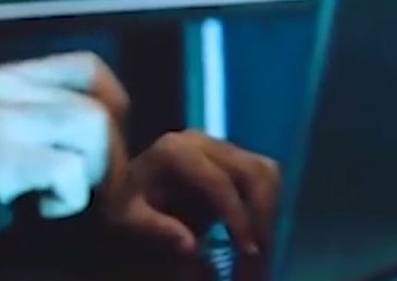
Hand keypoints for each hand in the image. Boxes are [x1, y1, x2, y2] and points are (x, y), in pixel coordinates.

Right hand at [0, 52, 128, 218]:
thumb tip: (108, 128)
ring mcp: (4, 120)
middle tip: (98, 186)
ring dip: (95, 175)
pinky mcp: (2, 157)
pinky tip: (46, 207)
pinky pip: (67, 171)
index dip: (115, 103)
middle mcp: (8, 88)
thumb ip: (41, 112)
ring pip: (92, 131)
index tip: (110, 138)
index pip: (88, 66)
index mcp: (10, 76)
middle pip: (98, 108)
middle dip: (113, 154)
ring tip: (69, 193)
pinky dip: (70, 198)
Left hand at [102, 130, 279, 255]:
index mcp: (176, 151)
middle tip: (261, 255)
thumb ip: (156, 229)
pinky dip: (269, 204)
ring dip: (271, 209)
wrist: (126, 185)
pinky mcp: (232, 155)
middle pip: (251, 171)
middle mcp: (202, 141)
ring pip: (265, 170)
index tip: (247, 252)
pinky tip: (260, 233)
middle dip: (262, 215)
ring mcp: (220, 145)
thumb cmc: (125, 201)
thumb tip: (192, 245)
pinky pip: (263, 175)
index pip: (219, 182)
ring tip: (263, 246)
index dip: (237, 217)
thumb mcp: (127, 218)